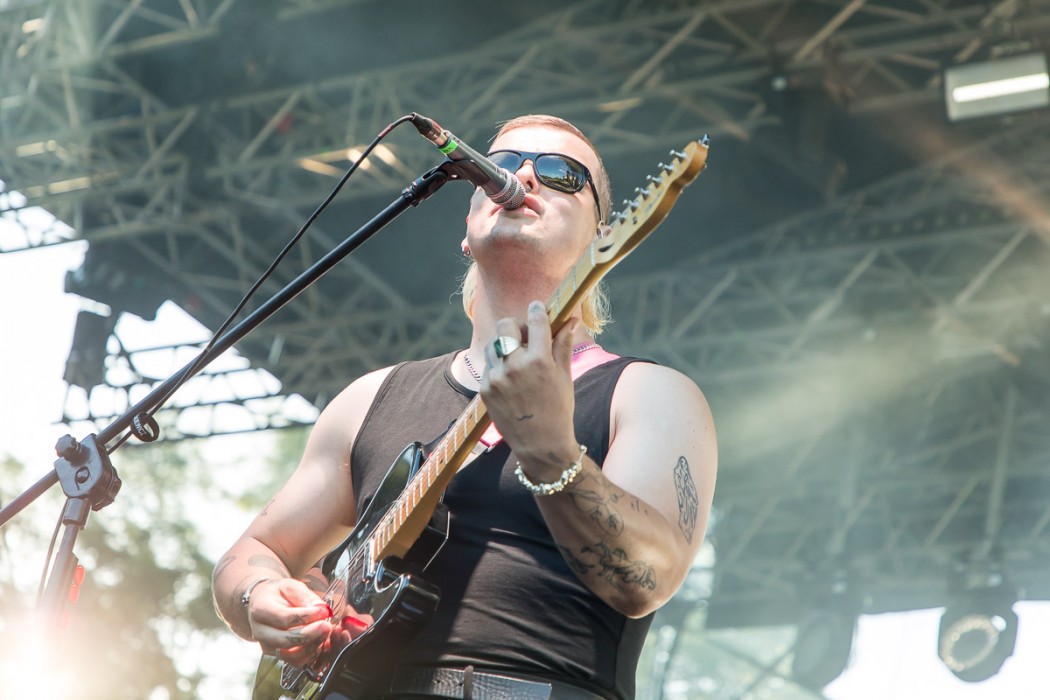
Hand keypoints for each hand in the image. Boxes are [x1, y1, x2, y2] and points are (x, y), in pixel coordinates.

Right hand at [247, 578, 333, 667]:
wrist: (264, 603)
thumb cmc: (279, 594)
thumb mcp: (291, 587)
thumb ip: (306, 597)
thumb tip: (322, 609)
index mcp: (260, 610)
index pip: (284, 618)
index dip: (307, 616)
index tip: (323, 611)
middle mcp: (260, 631)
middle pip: (285, 640)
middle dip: (310, 634)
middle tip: (327, 626)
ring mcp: (267, 646)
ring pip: (290, 655)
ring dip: (312, 646)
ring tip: (325, 633)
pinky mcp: (276, 655)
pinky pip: (295, 662)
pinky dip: (310, 655)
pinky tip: (320, 642)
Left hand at [482, 301, 580, 474]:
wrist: (540, 445)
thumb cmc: (559, 410)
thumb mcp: (564, 376)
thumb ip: (563, 345)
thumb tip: (571, 320)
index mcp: (539, 360)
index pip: (535, 321)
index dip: (537, 311)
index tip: (537, 307)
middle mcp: (515, 366)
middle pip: (505, 325)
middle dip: (515, 327)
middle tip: (525, 337)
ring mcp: (496, 378)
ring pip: (494, 345)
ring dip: (505, 347)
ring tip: (518, 362)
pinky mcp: (484, 389)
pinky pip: (489, 366)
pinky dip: (499, 367)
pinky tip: (512, 380)